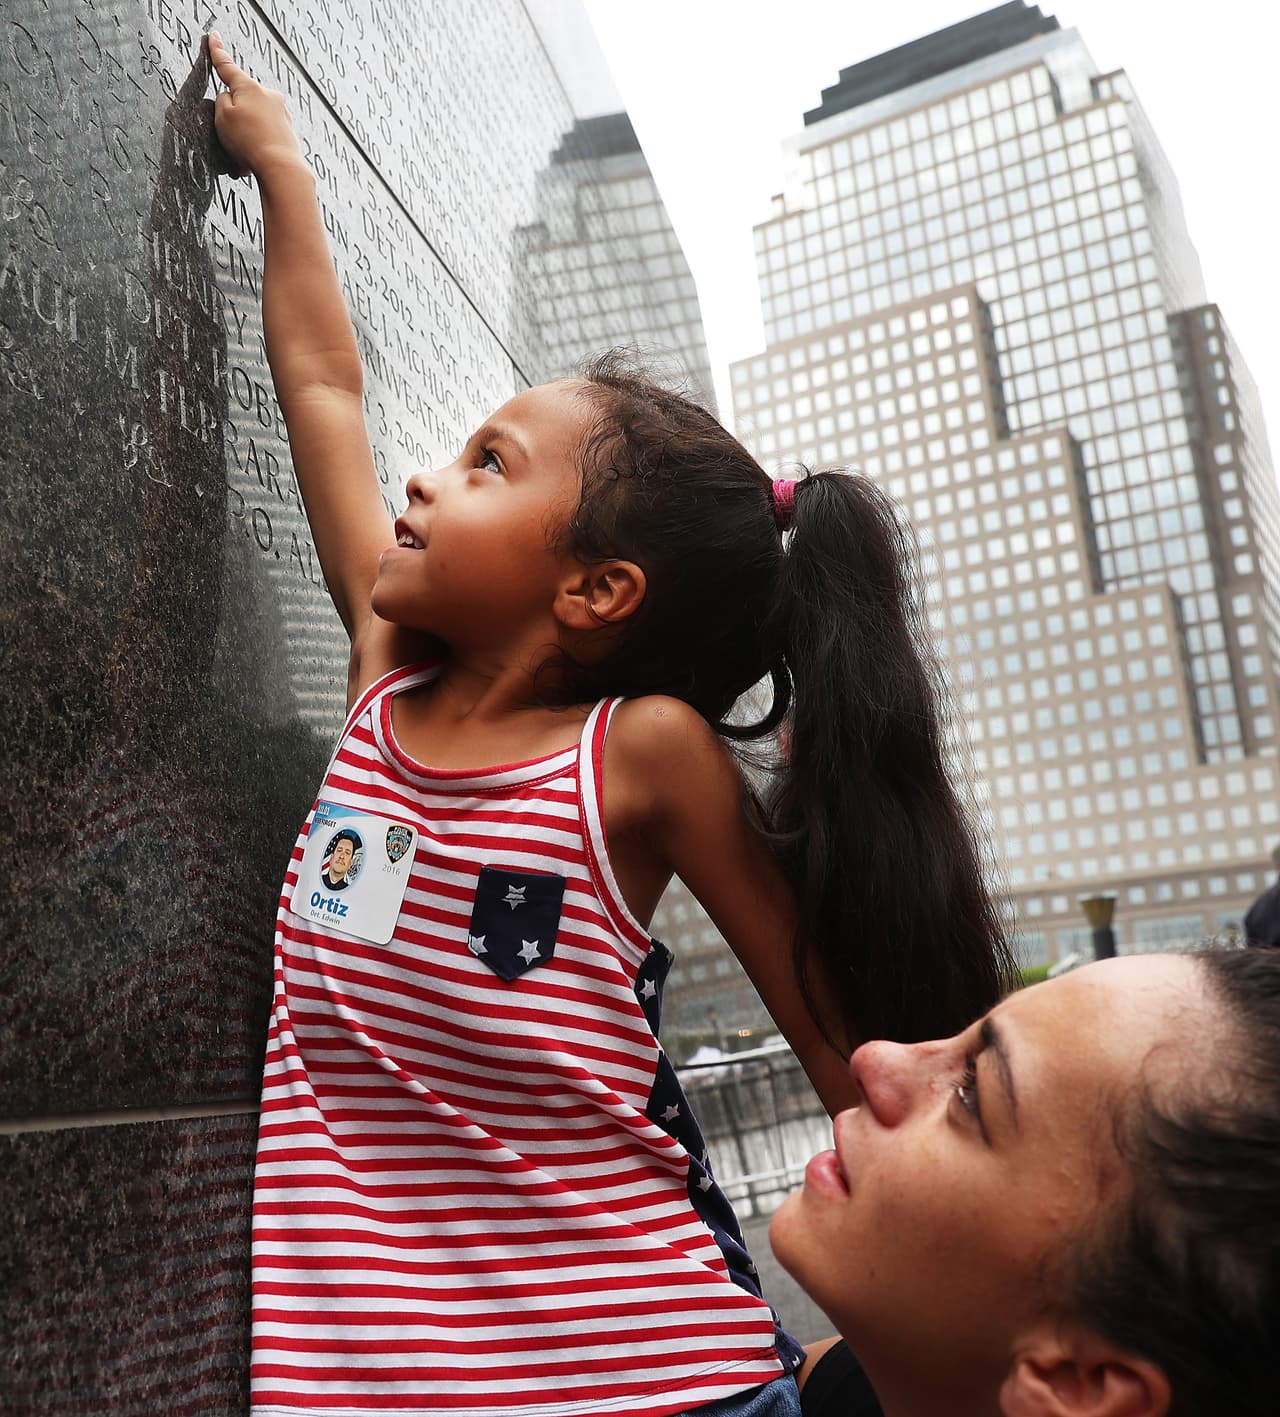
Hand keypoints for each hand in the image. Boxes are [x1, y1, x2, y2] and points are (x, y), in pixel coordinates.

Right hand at [208, 31, 303, 181]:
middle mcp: (268, 96)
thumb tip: (229, 98)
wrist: (281, 167)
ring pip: (253, 123)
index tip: (213, 38)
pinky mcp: (287, 131)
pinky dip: (256, 148)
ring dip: (244, 138)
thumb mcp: (222, 117)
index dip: (217, 51)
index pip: (227, 65)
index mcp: (249, 87)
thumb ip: (221, 101)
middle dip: (233, 119)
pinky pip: (264, 137)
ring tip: (244, 155)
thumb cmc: (251, 143)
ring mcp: (280, 113)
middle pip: (241, 101)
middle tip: (232, 138)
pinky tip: (254, 162)